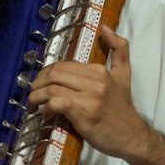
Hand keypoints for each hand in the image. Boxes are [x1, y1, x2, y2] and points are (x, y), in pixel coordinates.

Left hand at [27, 28, 164, 164]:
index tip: (40, 84)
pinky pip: (59, 104)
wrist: (132, 136)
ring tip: (33, 105)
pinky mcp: (85, 117)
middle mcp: (96, 82)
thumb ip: (119, 49)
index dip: (46, 74)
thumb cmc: (123, 108)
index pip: (63, 65)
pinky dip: (47, 107)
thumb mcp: (124, 74)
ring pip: (53, 89)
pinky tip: (45, 113)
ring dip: (37, 97)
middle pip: (55, 75)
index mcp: (100, 71)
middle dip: (37, 84)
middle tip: (33, 94)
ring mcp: (91, 100)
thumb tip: (105, 28)